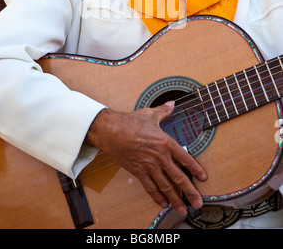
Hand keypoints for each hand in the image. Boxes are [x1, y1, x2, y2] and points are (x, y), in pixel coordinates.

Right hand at [85, 101, 206, 215]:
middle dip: (190, 192)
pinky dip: (157, 197)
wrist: (112, 130)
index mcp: (166, 143)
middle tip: (198, 202)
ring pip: (165, 186)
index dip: (196, 169)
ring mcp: (149, 166)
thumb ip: (164, 111)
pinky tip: (162, 203)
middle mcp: (160, 157)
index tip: (203, 178)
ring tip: (182, 209)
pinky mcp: (138, 171)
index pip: (185, 158)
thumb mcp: (150, 114)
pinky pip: (150, 187)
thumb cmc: (130, 122)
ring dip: (175, 199)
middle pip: (178, 177)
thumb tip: (172, 104)